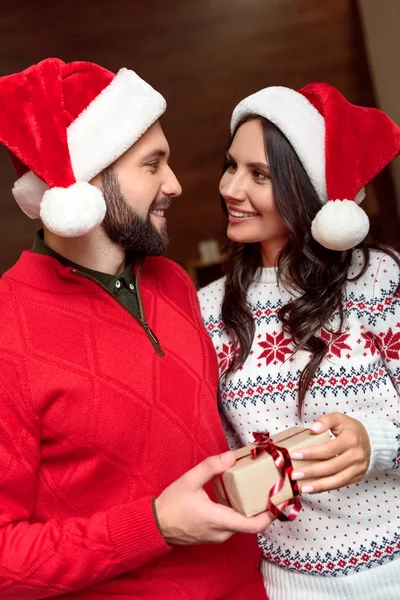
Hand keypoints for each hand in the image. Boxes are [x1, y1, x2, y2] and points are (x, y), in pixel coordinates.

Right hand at [155, 451, 275, 544]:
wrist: (154, 525)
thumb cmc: (171, 505)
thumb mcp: (189, 480)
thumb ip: (210, 467)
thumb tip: (231, 456)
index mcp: (220, 520)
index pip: (254, 525)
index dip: (271, 515)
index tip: (281, 501)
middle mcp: (222, 532)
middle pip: (251, 523)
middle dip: (263, 507)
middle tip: (271, 488)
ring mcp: (217, 536)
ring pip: (241, 523)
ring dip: (250, 509)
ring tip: (257, 489)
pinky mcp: (213, 534)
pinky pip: (232, 524)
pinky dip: (239, 511)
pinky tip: (237, 496)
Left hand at [290, 412, 370, 493]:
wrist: (371, 440)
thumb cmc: (350, 429)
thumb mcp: (339, 418)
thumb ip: (325, 420)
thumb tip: (313, 429)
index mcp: (351, 440)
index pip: (329, 449)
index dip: (311, 453)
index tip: (295, 455)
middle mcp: (357, 456)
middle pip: (331, 467)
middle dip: (311, 472)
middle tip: (294, 474)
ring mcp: (358, 468)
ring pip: (337, 480)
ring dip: (318, 486)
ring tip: (302, 488)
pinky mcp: (358, 477)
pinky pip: (340, 484)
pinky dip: (326, 487)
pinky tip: (313, 488)